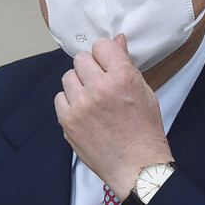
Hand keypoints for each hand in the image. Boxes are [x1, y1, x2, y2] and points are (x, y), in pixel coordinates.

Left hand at [54, 34, 172, 200]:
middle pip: (81, 59)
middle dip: (91, 68)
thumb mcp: (144, 91)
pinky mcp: (68, 121)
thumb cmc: (145, 130)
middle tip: (100, 83)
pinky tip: (84, 112)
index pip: (101, 45)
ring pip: (68, 77)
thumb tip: (116, 38)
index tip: (108, 64)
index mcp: (122, 77)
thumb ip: (126, 63)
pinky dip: (70, 103)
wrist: (137, 166)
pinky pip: (60, 98)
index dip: (105, 55)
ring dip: (79, 84)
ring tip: (92, 99)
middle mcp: (99, 88)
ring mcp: (81, 106)